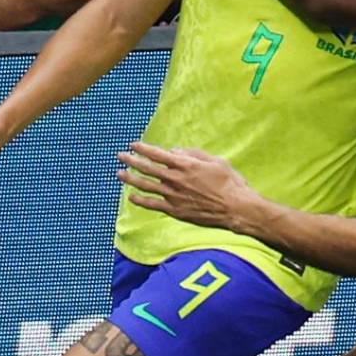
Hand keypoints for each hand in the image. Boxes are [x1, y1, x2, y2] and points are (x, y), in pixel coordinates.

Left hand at [119, 141, 254, 229]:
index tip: (133, 145)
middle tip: (120, 156)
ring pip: (146, 186)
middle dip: (131, 160)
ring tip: (120, 174)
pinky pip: (153, 204)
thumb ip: (194, 154)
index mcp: (186, 165)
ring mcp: (173, 196)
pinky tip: (131, 197)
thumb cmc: (230, 183)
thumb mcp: (216, 161)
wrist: (235, 208)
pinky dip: (140, 200)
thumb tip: (175, 151)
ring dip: (131, 179)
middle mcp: (176, 179)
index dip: (143, 148)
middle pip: (147, 168)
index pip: (158, 154)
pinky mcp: (175, 210)